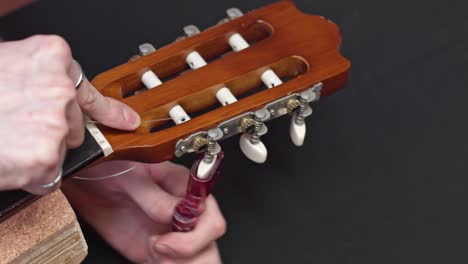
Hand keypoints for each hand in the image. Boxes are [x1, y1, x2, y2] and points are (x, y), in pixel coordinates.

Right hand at [0, 35, 140, 193]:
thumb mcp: (8, 67)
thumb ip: (41, 80)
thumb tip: (69, 101)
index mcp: (52, 57)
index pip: (90, 92)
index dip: (108, 111)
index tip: (126, 121)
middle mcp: (61, 88)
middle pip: (76, 125)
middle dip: (53, 132)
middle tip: (14, 126)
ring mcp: (56, 124)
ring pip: (63, 150)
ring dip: (40, 152)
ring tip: (7, 139)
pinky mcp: (46, 158)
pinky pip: (50, 175)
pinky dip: (31, 175)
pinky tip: (8, 158)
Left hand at [62, 161, 225, 263]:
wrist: (87, 182)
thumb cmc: (111, 167)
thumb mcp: (130, 175)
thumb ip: (153, 195)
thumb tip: (175, 213)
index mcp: (186, 189)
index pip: (211, 218)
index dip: (197, 234)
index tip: (167, 239)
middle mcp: (185, 213)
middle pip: (209, 243)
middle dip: (190, 254)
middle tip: (159, 250)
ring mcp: (172, 234)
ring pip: (199, 259)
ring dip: (181, 263)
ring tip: (153, 254)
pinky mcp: (155, 252)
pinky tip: (148, 257)